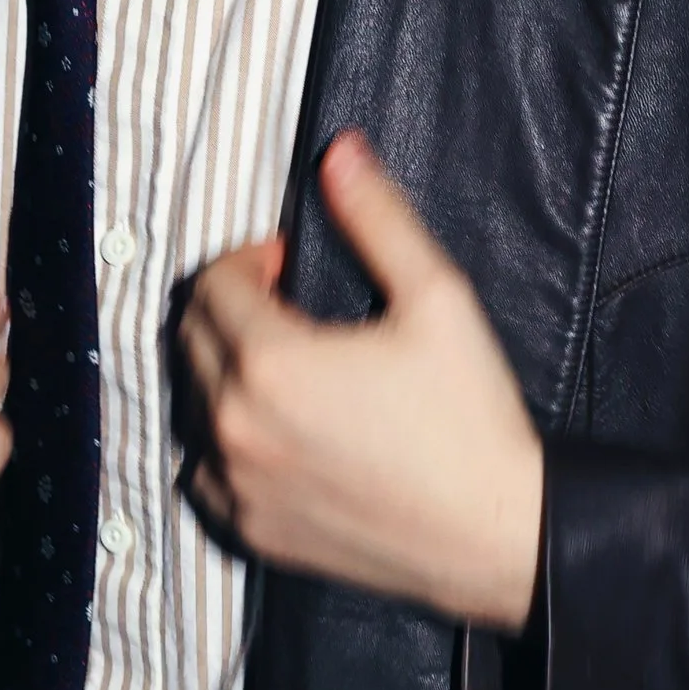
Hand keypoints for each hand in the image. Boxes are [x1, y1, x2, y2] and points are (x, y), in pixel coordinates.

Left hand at [176, 131, 542, 627]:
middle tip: (286, 306)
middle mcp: (236, 426)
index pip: (212, 282)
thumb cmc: (472, 421)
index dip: (249, 259)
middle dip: (229, 306)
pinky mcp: (252, 530)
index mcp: (271, 362)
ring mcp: (237, 485)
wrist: (498, 535)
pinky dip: (225, 442)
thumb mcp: (438, 299)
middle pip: (190, 336)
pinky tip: (277, 432)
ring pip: (192, 403)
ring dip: (223, 371)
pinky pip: (203, 472)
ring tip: (287, 367)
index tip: (289, 264)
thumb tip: (340, 154)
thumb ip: (377, 218)